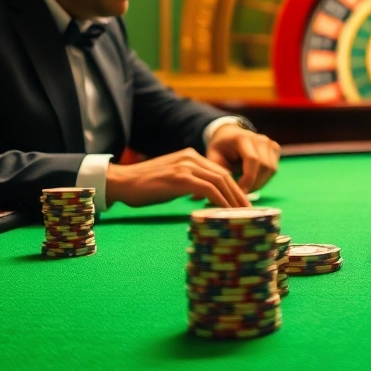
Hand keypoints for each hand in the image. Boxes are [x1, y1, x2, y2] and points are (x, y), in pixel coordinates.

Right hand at [106, 148, 249, 207]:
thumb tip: (206, 198)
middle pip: (225, 175)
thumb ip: (189, 183)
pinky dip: (220, 201)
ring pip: (220, 181)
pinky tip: (225, 212)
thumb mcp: (172, 180)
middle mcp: (191, 157)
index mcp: (191, 156)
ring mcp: (186, 166)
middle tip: (249, 212)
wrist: (121, 182)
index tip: (242, 204)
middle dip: (239, 195)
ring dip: (233, 199)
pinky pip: (208, 190)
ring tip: (241, 214)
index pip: (220, 172)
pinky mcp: (180, 178)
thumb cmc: (144, 186)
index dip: (234, 188)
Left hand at [206, 125, 280, 192]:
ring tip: (246, 189)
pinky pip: (273, 169)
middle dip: (254, 184)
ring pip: (271, 169)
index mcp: (242, 138)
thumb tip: (203, 197)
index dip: (248, 179)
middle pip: (264, 166)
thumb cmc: (220, 148)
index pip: (252, 160)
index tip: (239, 193)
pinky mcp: (275, 148)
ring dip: (259, 183)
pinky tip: (252, 182)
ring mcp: (269, 142)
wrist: (229, 135)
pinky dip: (264, 179)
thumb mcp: (213, 158)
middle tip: (241, 195)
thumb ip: (213, 175)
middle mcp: (259, 138)